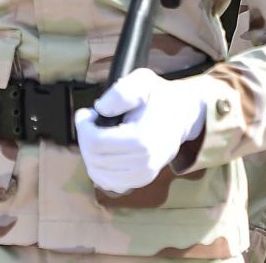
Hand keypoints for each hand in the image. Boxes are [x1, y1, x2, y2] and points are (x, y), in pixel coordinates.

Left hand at [74, 68, 206, 193]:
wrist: (182, 115)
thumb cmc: (159, 97)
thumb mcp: (143, 82)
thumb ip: (122, 92)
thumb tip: (101, 109)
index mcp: (144, 139)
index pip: (96, 143)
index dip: (83, 127)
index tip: (86, 113)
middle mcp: (145, 163)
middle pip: (94, 159)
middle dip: (86, 138)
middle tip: (91, 122)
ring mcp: (143, 175)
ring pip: (97, 173)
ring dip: (91, 153)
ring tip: (100, 134)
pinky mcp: (141, 181)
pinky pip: (107, 182)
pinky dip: (100, 168)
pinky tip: (107, 150)